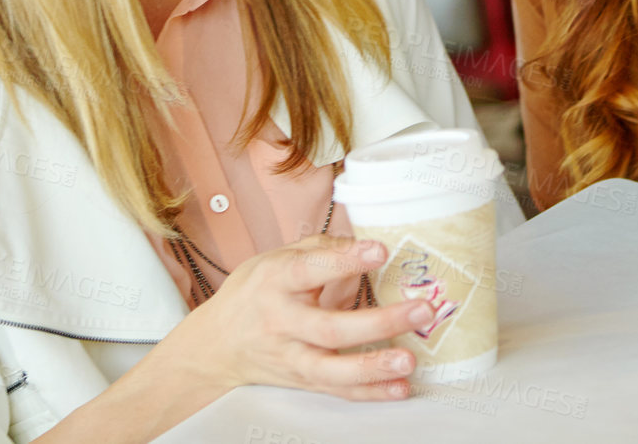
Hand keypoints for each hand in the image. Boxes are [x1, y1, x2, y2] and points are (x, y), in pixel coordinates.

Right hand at [157, 235, 434, 402]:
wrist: (216, 345)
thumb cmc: (253, 293)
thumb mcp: (274, 259)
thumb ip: (320, 250)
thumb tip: (365, 244)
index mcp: (274, 281)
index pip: (308, 270)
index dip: (344, 260)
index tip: (380, 250)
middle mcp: (282, 323)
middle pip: (330, 328)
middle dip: (379, 322)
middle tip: (422, 309)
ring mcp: (291, 357)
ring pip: (331, 370)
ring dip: (374, 367)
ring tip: (409, 360)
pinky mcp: (302, 381)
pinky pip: (337, 391)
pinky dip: (369, 393)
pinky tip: (399, 387)